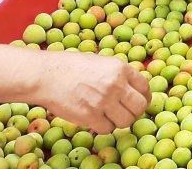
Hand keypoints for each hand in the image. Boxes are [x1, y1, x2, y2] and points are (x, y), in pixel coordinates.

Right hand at [34, 52, 149, 133]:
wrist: (46, 75)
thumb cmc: (71, 67)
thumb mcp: (101, 62)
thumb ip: (118, 74)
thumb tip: (133, 89)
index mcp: (120, 68)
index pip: (145, 87)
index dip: (144, 97)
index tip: (139, 102)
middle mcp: (116, 84)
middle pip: (140, 106)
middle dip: (135, 112)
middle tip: (126, 113)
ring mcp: (103, 101)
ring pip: (126, 121)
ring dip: (119, 121)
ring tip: (109, 116)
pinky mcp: (90, 116)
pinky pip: (107, 129)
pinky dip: (103, 127)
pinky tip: (96, 119)